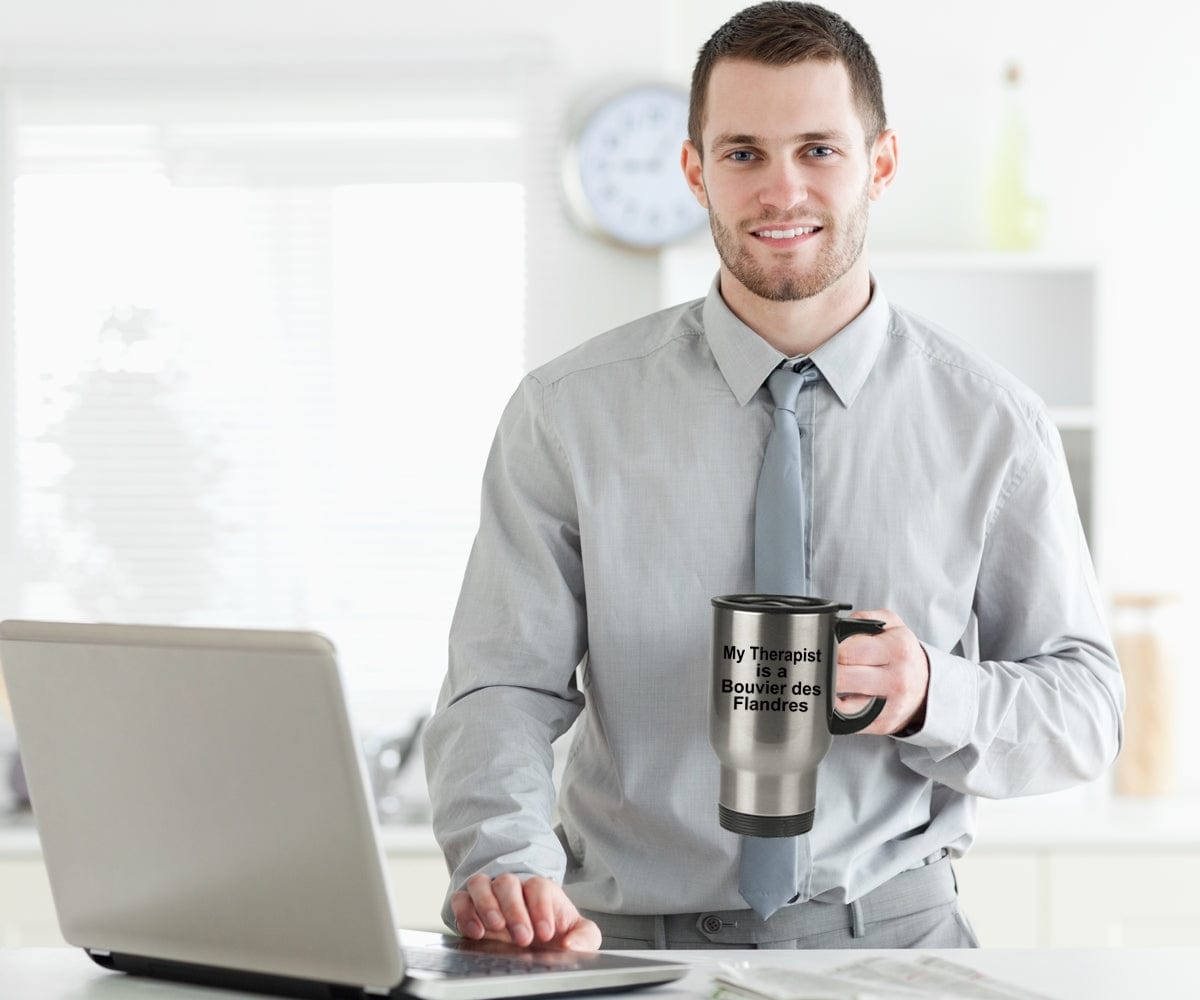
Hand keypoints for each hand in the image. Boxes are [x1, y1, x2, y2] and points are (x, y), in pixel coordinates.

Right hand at [451, 873, 600, 950]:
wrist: (530, 933)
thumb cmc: (553, 930)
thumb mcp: (577, 932)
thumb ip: (585, 936)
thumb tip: (572, 945)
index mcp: (539, 889)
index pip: (538, 887)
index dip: (541, 908)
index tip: (546, 933)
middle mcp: (512, 887)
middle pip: (507, 883)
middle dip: (514, 910)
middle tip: (523, 937)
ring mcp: (488, 894)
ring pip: (480, 884)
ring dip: (486, 905)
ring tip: (496, 928)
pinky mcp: (468, 905)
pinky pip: (460, 900)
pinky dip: (464, 912)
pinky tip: (475, 931)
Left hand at [835, 609, 929, 735]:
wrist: (926, 687)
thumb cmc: (902, 654)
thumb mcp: (891, 625)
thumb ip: (863, 619)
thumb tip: (837, 627)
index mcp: (897, 649)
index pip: (847, 651)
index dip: (832, 649)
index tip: (830, 649)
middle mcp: (897, 678)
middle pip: (840, 678)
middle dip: (828, 671)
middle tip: (827, 666)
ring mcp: (891, 705)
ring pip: (840, 705)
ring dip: (830, 694)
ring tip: (834, 682)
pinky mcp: (883, 724)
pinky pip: (847, 721)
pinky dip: (838, 711)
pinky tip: (842, 699)